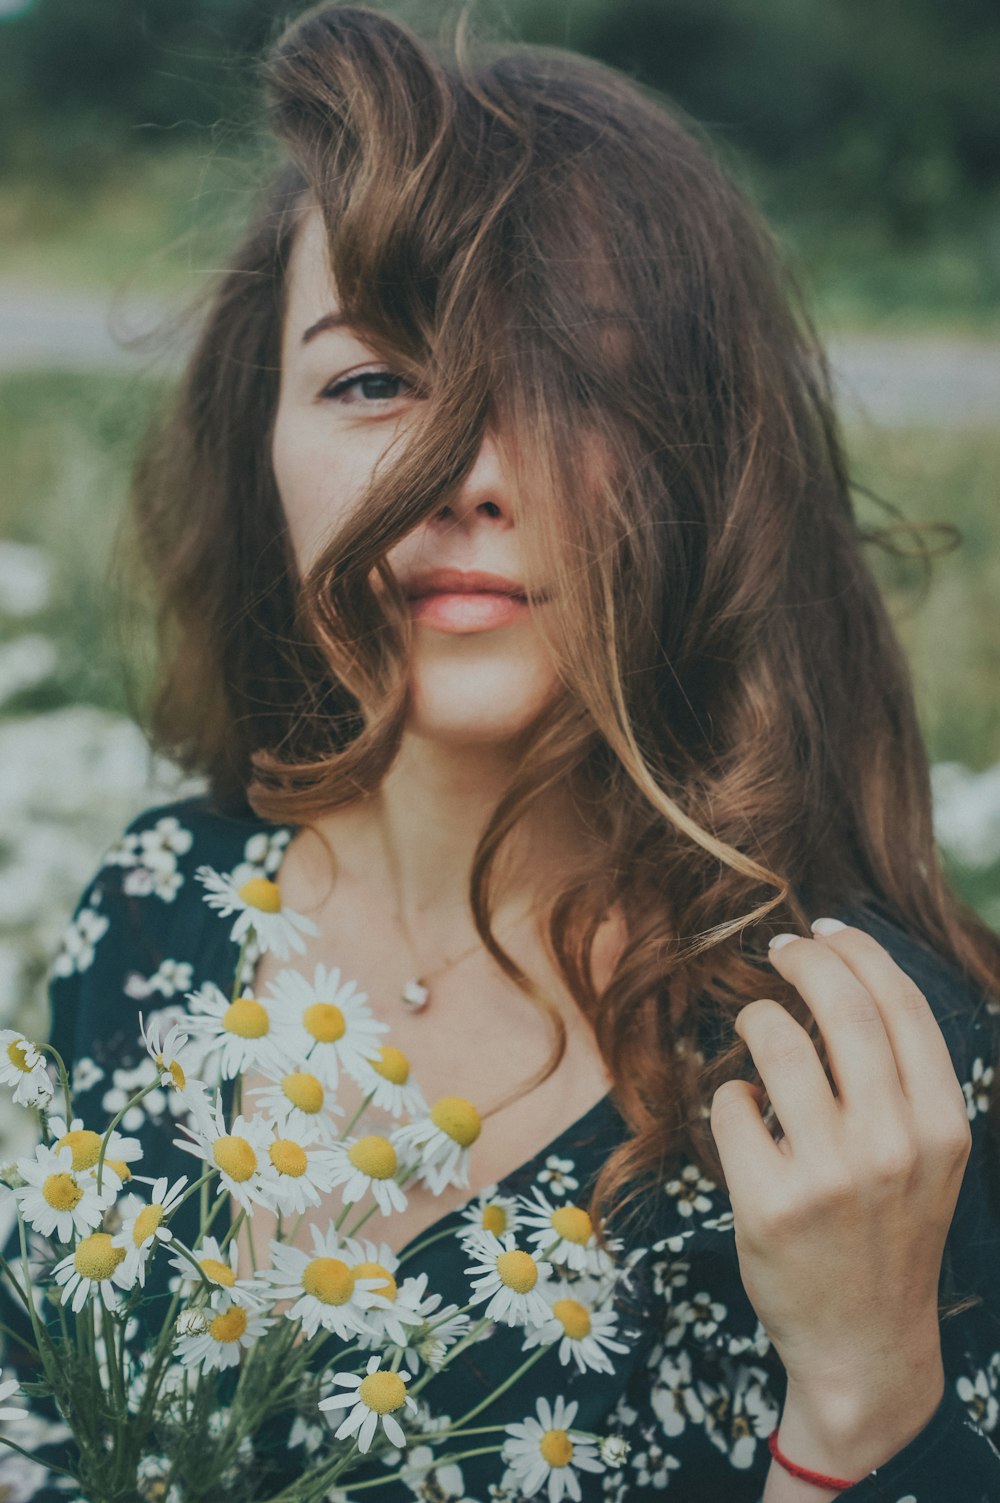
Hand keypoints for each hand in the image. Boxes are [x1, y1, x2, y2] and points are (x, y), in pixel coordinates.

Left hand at [710, 919, 971, 1457]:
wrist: (866, 1345)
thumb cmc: (889, 1231)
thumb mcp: (927, 1156)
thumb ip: (899, 1078)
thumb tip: (845, 973)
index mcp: (940, 1126)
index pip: (900, 1005)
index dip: (857, 951)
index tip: (825, 930)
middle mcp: (892, 1145)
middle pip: (840, 1006)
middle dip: (802, 958)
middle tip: (779, 947)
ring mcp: (829, 1175)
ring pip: (773, 1042)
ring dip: (755, 1019)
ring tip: (754, 1029)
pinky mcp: (769, 1203)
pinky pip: (731, 1104)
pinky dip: (731, 1097)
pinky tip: (746, 1120)